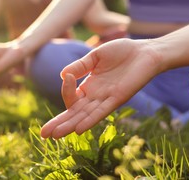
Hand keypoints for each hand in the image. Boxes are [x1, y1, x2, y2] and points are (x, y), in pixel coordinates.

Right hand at [40, 38, 162, 138]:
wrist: (145, 51)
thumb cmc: (122, 52)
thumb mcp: (95, 56)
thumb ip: (79, 66)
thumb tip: (61, 75)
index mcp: (90, 86)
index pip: (71, 96)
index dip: (65, 90)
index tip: (66, 77)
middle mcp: (96, 96)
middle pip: (74, 113)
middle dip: (59, 123)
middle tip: (43, 135)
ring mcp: (106, 99)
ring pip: (85, 116)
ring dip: (70, 125)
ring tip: (55, 136)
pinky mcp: (118, 98)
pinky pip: (101, 112)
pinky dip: (90, 120)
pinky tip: (78, 129)